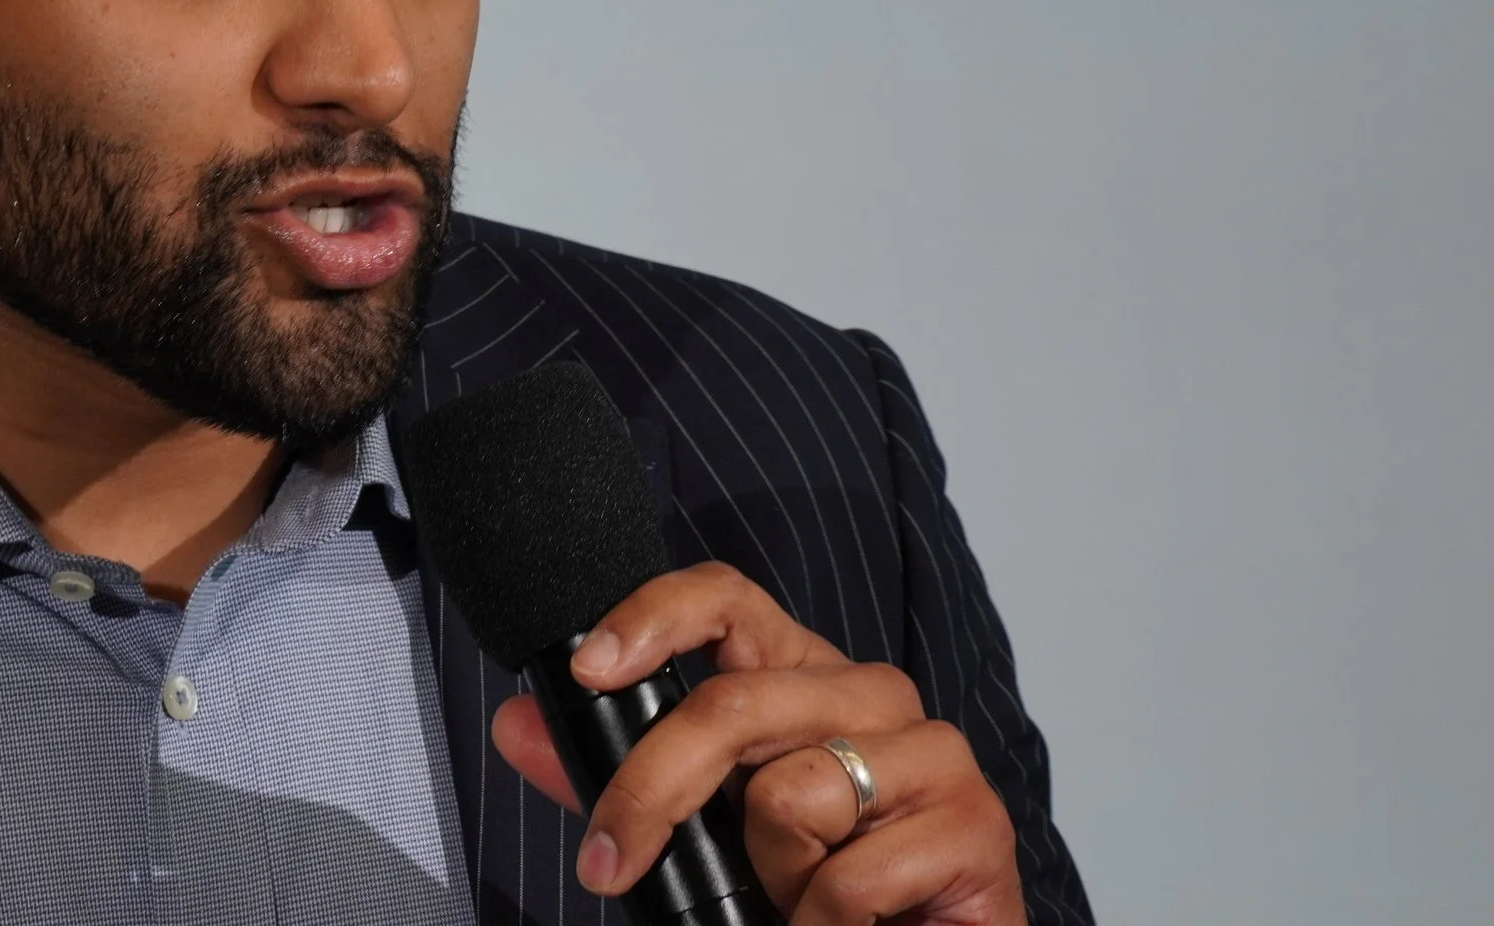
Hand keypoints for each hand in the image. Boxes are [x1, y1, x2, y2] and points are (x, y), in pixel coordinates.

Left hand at [489, 562, 1024, 925]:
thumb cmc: (813, 885)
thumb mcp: (701, 827)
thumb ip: (611, 776)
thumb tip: (516, 727)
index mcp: (803, 675)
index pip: (726, 599)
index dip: (654, 617)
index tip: (591, 670)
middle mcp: (870, 692)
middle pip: (733, 703)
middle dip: (653, 791)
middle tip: (609, 863)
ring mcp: (933, 751)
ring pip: (790, 794)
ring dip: (771, 874)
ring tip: (798, 896)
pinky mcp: (977, 823)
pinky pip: (850, 877)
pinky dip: (823, 922)